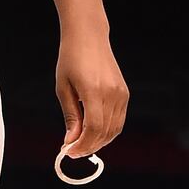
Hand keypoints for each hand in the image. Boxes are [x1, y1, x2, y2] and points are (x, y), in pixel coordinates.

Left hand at [56, 26, 128, 159]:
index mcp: (94, 90)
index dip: (82, 144)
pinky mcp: (125, 93)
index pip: (93, 128)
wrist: (88, 37)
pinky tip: (93, 132)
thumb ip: (70, 115)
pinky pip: (118, 120)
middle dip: (88, 146)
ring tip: (81, 143)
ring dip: (98, 141)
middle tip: (72, 151)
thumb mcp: (63, 87)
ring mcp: (121, 94)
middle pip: (105, 132)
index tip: (68, 152)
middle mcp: (112, 93)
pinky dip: (107, 131)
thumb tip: (71, 141)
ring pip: (114, 129)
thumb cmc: (70, 59)